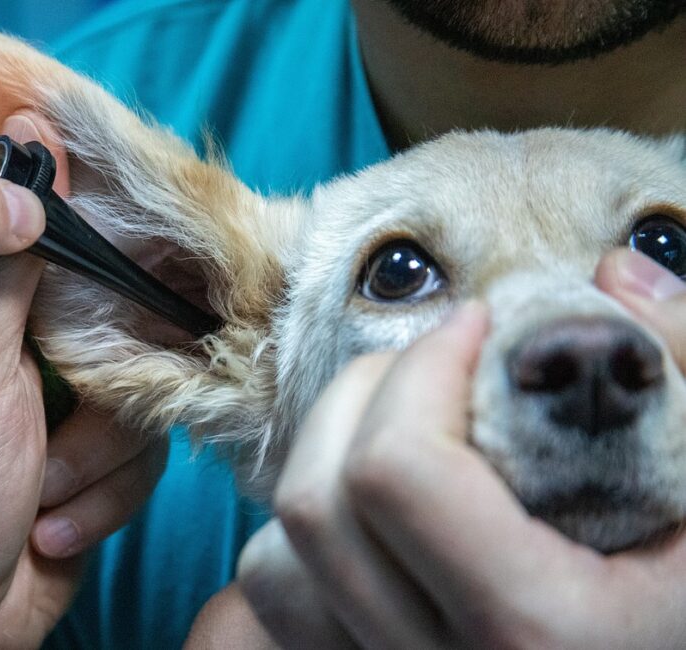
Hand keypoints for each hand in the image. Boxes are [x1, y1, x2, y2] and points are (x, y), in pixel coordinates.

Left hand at [0, 112, 167, 647]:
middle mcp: (30, 364)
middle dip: (105, 392)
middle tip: (70, 418)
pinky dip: (102, 499)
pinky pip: (144, 460)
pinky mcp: (94, 470)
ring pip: (143, 399)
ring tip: (38, 497)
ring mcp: (64, 419)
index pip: (62, 261)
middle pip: (121, 329)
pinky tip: (48, 530)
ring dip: (95, 461)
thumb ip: (3, 285)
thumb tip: (22, 183)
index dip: (102, 254)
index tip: (137, 251)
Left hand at [238, 292, 685, 648]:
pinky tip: (380, 507)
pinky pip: (280, 599)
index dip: (424, 367)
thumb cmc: (685, 602)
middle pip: (315, 500)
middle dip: (365, 392)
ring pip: (275, 557)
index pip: (396, 471)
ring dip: (324, 462)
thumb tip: (615, 273)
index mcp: (535, 629)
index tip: (478, 327)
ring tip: (407, 426)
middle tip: (437, 363)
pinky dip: (307, 534)